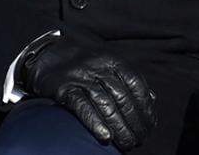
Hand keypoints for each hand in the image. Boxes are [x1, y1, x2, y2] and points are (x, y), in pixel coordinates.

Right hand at [21, 35, 157, 149]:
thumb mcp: (109, 66)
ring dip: (119, 127)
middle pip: (123, 98)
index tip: (149, 124)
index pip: (136, 85)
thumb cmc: (83, 65)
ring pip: (106, 104)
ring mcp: (81, 78)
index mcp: (114, 62)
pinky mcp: (64, 89)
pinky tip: (105, 137)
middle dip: (134, 122)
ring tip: (126, 143)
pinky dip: (95, 123)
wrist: (47, 55)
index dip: (145, 106)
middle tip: (139, 139)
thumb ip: (129, 81)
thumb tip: (151, 100)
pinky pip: (82, 107)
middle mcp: (99, 68)